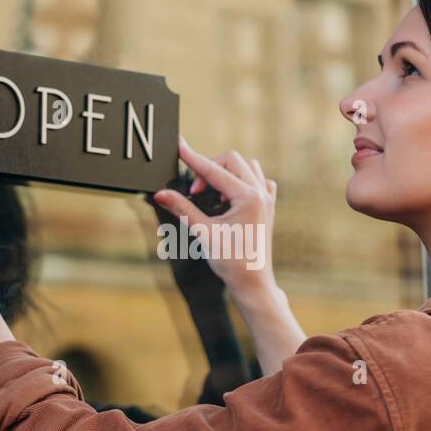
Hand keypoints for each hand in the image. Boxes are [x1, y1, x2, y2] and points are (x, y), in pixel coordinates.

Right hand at [153, 138, 280, 310]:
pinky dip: (243, 180)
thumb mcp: (203, 232)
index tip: (180, 147)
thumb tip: (161, 193)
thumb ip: (182, 208)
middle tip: (195, 191)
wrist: (253, 283)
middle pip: (232, 160)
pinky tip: (230, 196)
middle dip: (209, 170)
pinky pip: (258, 180)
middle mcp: (260, 193)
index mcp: (247, 197)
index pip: (214, 170)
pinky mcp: (268, 206)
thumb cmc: (231, 262)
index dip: (193, 158)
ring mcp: (267, 199)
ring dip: (226, 172)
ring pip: (247, 166)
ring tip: (212, 195)